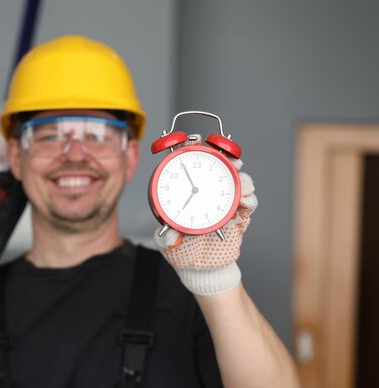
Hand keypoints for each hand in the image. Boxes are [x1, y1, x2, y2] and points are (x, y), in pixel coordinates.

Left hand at [154, 153, 257, 294]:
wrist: (204, 271)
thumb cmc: (184, 253)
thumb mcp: (170, 244)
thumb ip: (168, 239)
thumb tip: (170, 235)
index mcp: (187, 195)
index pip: (192, 165)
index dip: (194, 149)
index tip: (195, 141)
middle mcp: (208, 194)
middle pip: (220, 166)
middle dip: (227, 157)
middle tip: (230, 158)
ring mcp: (225, 203)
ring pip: (238, 181)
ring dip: (241, 177)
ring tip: (239, 178)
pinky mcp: (240, 216)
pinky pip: (250, 202)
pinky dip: (249, 198)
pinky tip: (244, 200)